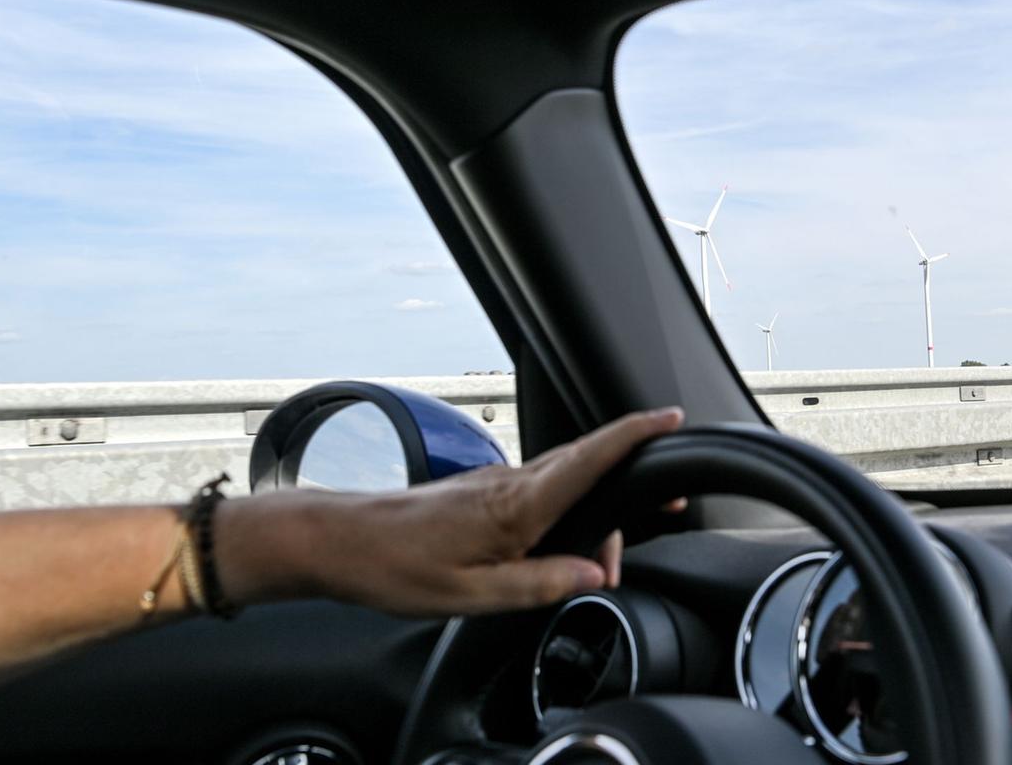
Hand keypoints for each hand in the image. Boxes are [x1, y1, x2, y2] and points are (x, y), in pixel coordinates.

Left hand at [217, 407, 683, 616]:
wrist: (340, 542)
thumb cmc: (396, 568)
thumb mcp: (472, 594)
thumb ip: (539, 583)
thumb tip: (593, 576)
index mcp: (517, 505)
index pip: (591, 457)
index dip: (636, 433)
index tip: (670, 417)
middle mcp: (512, 483)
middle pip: (591, 467)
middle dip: (633, 483)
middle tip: (660, 520)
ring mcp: (496, 483)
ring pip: (568, 480)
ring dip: (598, 505)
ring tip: (602, 556)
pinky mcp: (483, 493)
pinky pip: (544, 491)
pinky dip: (568, 508)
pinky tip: (560, 543)